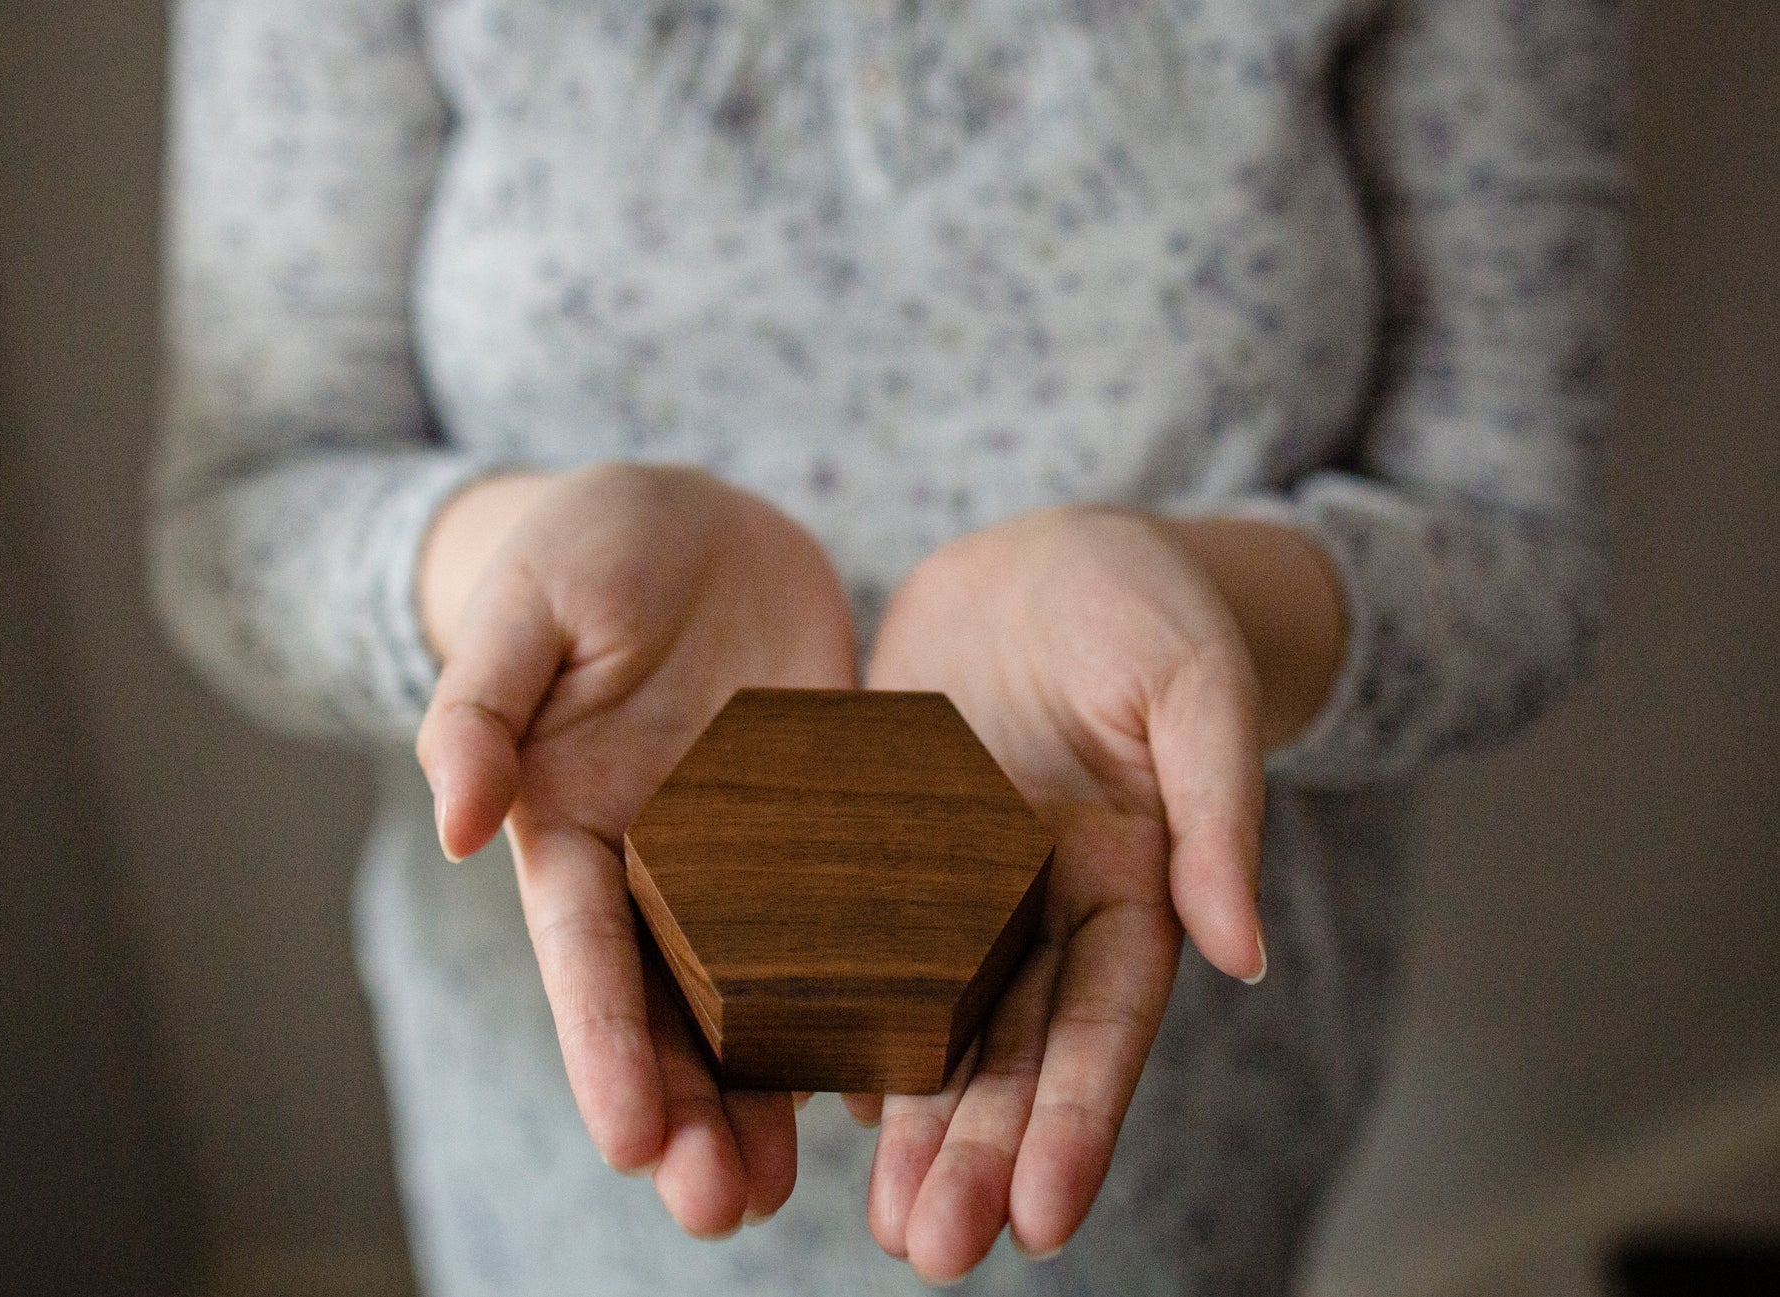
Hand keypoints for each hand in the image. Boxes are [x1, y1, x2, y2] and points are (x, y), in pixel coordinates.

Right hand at [415, 462, 856, 1236]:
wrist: (694, 518)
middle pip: (671, 1006)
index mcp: (572, 824)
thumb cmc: (585, 547)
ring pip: (761, 990)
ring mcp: (750, 853)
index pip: (584, 952)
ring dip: (772, 1088)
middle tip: (727, 1209)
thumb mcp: (526, 609)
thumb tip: (457, 822)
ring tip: (791, 1191)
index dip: (603, 1046)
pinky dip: (871, 993)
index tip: (629, 1142)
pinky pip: (854, 917)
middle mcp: (660, 861)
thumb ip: (483, 709)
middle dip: (692, 1110)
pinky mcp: (832, 822)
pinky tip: (906, 1071)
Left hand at [851, 505, 1341, 1280]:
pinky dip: (839, 1017)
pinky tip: (803, 1093)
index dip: (1077, 1119)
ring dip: (912, 1124)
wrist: (1045, 556)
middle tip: (932, 1250)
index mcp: (1128, 881)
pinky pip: (857, 943)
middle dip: (979, 1151)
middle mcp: (1041, 907)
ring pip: (935, 1024)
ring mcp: (962, 886)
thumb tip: (1242, 954)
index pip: (1107, 1022)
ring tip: (883, 1222)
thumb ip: (1215, 811)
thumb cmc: (1143, 603)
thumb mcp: (1192, 685)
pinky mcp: (888, 847)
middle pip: (1014, 1051)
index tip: (1043, 1218)